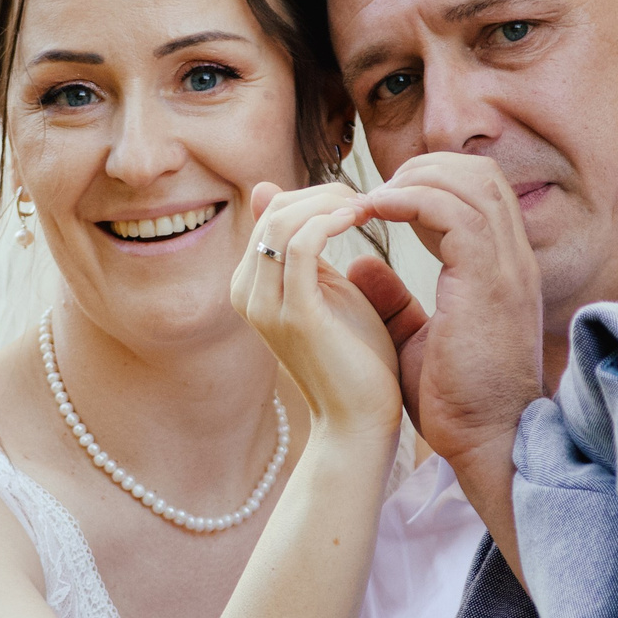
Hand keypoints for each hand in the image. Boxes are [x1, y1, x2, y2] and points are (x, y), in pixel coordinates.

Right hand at [232, 182, 402, 440]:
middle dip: (325, 194)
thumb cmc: (355, 359)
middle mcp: (248, 293)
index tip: (362, 199)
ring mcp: (266, 306)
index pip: (273, 213)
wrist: (360, 423)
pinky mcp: (294, 316)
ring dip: (330, 203)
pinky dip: (331, 222)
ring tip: (370, 206)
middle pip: (274, 212)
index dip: (317, 196)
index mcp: (252, 285)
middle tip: (370, 198)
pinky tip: (361, 219)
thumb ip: (313, 249)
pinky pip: (301, 247)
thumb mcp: (331, 290)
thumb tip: (292, 201)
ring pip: (282, 223)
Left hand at [345, 153, 543, 481]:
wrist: (485, 440)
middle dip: (423, 168)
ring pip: (471, 181)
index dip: (431, 180)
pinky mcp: (489, 280)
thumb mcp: (417, 339)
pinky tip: (375, 214)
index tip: (382, 199)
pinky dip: (411, 201)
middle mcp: (512, 258)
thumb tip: (360, 263)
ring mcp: (507, 266)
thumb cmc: (456, 401)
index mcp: (500, 268)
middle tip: (374, 192)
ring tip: (371, 200)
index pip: (480, 190)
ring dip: (414, 179)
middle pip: (480, 172)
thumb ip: (392, 299)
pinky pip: (453, 211)